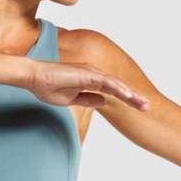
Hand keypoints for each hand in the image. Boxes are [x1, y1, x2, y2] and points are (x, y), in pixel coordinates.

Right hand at [28, 61, 148, 111]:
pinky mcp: (86, 73)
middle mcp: (93, 73)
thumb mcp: (71, 98)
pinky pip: (106, 82)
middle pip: (118, 86)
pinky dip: (118, 89)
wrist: (34, 77)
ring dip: (130, 94)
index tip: (138, 108)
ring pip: (116, 84)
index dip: (126, 98)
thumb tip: (103, 102)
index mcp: (90, 80)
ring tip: (143, 104)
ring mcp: (91, 72)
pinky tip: (128, 97)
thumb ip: (88, 99)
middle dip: (133, 97)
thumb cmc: (48, 86)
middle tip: (147, 107)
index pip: (113, 90)